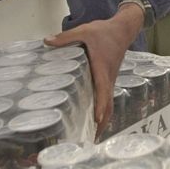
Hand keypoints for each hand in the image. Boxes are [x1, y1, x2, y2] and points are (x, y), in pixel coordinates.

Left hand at [45, 5, 142, 138]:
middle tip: (92, 139)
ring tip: (92, 135)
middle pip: (109, 105)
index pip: (103, 91)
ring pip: (109, 103)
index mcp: (103, 69)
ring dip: (103, 119)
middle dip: (102, 123)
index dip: (101, 106)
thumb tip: (46, 41)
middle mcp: (109, 78)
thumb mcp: (84, 31)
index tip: (97, 120)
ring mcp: (110, 79)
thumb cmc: (105, 31)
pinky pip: (107, 98)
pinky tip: (94, 117)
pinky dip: (103, 110)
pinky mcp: (109, 78)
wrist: (124, 28)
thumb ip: (65, 38)